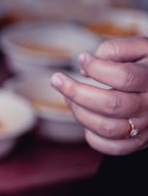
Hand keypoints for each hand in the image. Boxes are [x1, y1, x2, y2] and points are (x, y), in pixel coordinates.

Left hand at [51, 37, 147, 155]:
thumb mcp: (141, 47)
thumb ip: (115, 49)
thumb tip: (86, 67)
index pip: (124, 77)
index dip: (97, 67)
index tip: (82, 58)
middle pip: (111, 104)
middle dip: (76, 92)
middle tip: (57, 79)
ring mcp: (146, 126)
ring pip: (107, 127)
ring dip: (79, 112)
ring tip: (68, 97)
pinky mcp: (140, 141)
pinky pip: (113, 147)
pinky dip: (92, 137)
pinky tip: (85, 117)